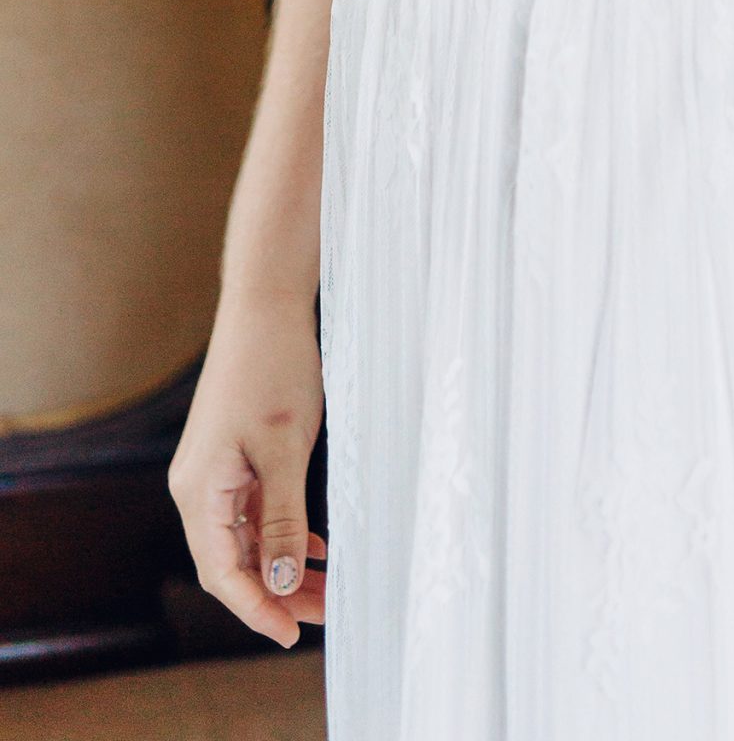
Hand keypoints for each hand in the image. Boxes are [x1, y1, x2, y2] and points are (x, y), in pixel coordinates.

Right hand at [168, 294, 326, 646]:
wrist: (265, 305)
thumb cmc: (274, 368)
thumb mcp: (284, 448)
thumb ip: (282, 518)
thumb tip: (280, 583)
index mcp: (200, 491)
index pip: (222, 572)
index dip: (256, 609)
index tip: (291, 636)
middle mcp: (198, 488)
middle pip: (234, 561)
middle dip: (277, 594)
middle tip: (325, 616)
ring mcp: (214, 473)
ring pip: (247, 539)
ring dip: (283, 566)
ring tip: (327, 591)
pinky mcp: (232, 458)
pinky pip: (253, 513)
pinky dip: (282, 534)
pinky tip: (314, 550)